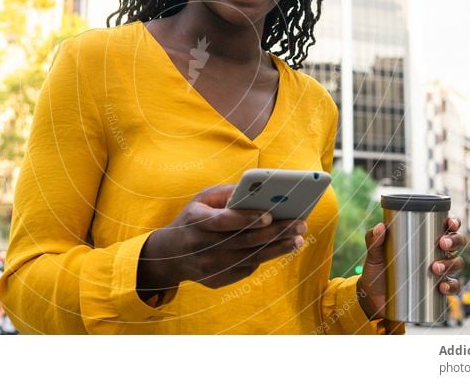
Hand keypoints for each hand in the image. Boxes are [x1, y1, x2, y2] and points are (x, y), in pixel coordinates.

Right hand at [137, 185, 305, 293]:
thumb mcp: (201, 200)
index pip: (225, 221)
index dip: (248, 219)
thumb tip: (257, 189)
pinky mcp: (216, 280)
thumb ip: (226, 193)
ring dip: (278, 248)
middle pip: (245, 241)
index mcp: (196, 221)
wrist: (169, 255)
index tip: (271, 215)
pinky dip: (265, 257)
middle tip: (300, 224)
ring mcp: (209, 266)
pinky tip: (281, 248)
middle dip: (276, 232)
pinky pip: (246, 268)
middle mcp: (202, 246)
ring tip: (298, 238)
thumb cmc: (192, 219)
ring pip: (251, 257)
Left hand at [356, 216, 466, 319]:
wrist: (374, 298)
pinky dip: (451, 286)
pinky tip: (442, 286)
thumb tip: (380, 227)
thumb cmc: (377, 270)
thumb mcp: (374, 254)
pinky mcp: (437, 289)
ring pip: (457, 263)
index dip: (453, 222)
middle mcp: (435, 253)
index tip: (449, 223)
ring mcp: (439, 271)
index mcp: (423, 238)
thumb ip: (374, 240)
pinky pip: (453, 287)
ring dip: (451, 264)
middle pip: (457, 242)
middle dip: (454, 241)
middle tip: (442, 244)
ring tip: (435, 268)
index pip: (444, 226)